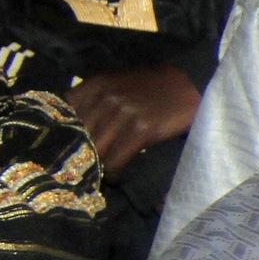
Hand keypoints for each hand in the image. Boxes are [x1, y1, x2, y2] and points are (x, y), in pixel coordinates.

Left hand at [67, 65, 198, 174]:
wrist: (193, 82)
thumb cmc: (154, 86)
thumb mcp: (118, 83)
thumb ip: (94, 98)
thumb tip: (70, 123)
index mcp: (96, 85)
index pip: (65, 114)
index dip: (65, 134)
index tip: (69, 147)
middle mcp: (105, 98)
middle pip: (80, 136)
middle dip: (82, 153)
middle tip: (85, 165)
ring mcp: (123, 113)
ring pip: (96, 150)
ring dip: (97, 166)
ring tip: (101, 174)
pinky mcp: (142, 129)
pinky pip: (117, 159)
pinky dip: (114, 173)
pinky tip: (116, 177)